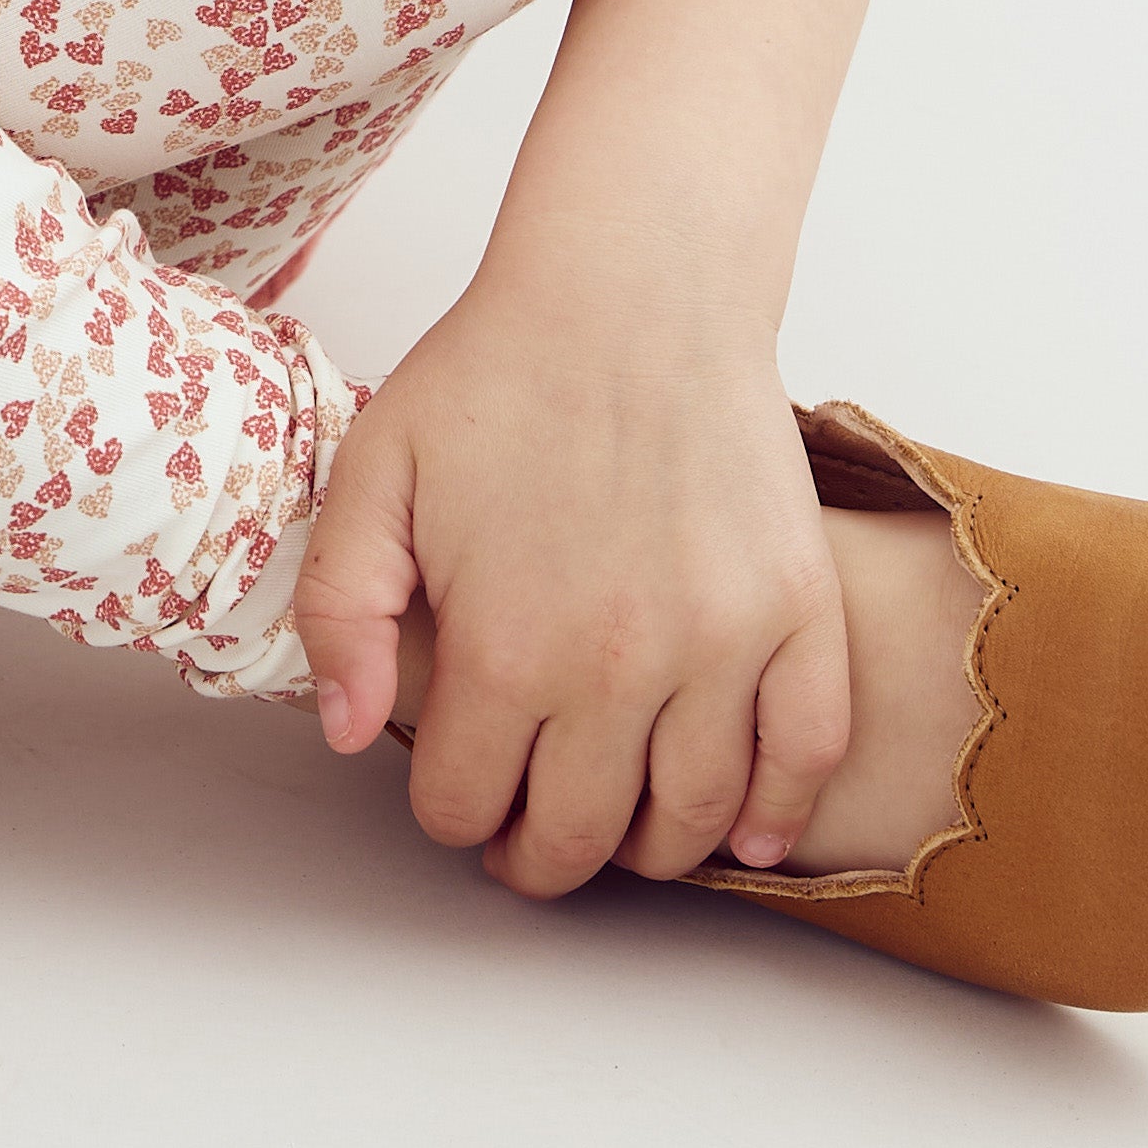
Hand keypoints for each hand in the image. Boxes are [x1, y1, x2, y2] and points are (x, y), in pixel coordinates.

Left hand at [290, 270, 852, 892]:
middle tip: (526, 843)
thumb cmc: (498, 374)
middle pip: (578, 837)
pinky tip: (747, 833)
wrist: (631, 289)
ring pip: (692, 820)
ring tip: (618, 833)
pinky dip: (779, 814)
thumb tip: (352, 735)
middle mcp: (616, 667)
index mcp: (504, 644)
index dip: (451, 812)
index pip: (467, 804)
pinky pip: (805, 753)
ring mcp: (721, 645)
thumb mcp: (372, 475)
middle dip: (538, 859)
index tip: (456, 794)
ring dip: (648, 852)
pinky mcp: (799, 611)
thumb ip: (342, 612)